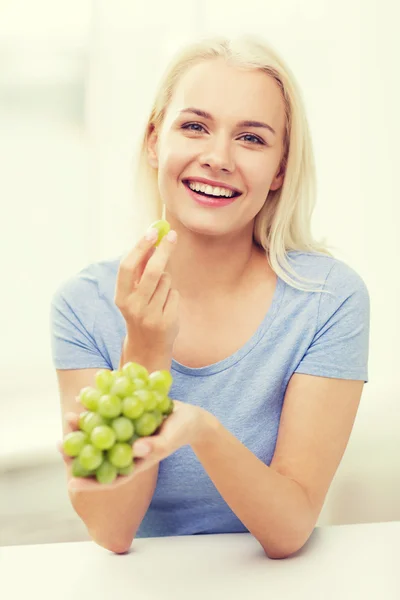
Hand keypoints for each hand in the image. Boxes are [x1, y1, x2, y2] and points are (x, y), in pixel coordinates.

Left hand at [57, 401, 209, 490]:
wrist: (189, 415)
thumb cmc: (182, 431)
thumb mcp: (171, 438)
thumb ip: (155, 446)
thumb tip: (136, 450)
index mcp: (134, 463)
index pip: (109, 478)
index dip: (90, 483)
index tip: (70, 483)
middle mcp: (125, 450)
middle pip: (98, 454)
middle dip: (78, 450)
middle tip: (60, 445)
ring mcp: (124, 433)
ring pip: (99, 433)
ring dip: (83, 426)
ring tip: (69, 417)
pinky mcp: (125, 417)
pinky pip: (107, 413)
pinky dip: (96, 407)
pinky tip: (83, 397)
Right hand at [114, 225, 179, 354]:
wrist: (146, 348)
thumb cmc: (141, 312)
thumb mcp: (134, 294)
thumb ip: (140, 270)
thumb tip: (152, 241)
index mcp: (121, 297)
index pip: (127, 267)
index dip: (139, 247)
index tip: (152, 232)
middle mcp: (133, 307)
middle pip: (152, 272)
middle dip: (164, 251)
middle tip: (173, 236)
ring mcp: (150, 316)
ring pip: (166, 282)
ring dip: (167, 280)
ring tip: (160, 294)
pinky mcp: (166, 322)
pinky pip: (174, 294)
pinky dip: (172, 295)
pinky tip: (166, 307)